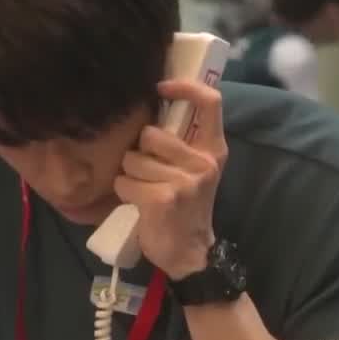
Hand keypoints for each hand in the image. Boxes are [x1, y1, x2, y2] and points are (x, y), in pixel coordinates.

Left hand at [113, 79, 226, 280]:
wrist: (189, 252)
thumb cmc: (186, 207)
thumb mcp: (194, 170)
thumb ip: (182, 143)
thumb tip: (155, 105)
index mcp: (214, 150)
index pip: (210, 102)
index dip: (185, 87)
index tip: (160, 88)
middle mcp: (203, 162)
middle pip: (150, 134)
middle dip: (138, 152)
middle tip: (146, 171)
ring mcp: (184, 181)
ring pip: (132, 159)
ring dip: (129, 175)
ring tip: (143, 190)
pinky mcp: (163, 199)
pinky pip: (125, 182)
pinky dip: (124, 193)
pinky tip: (138, 205)